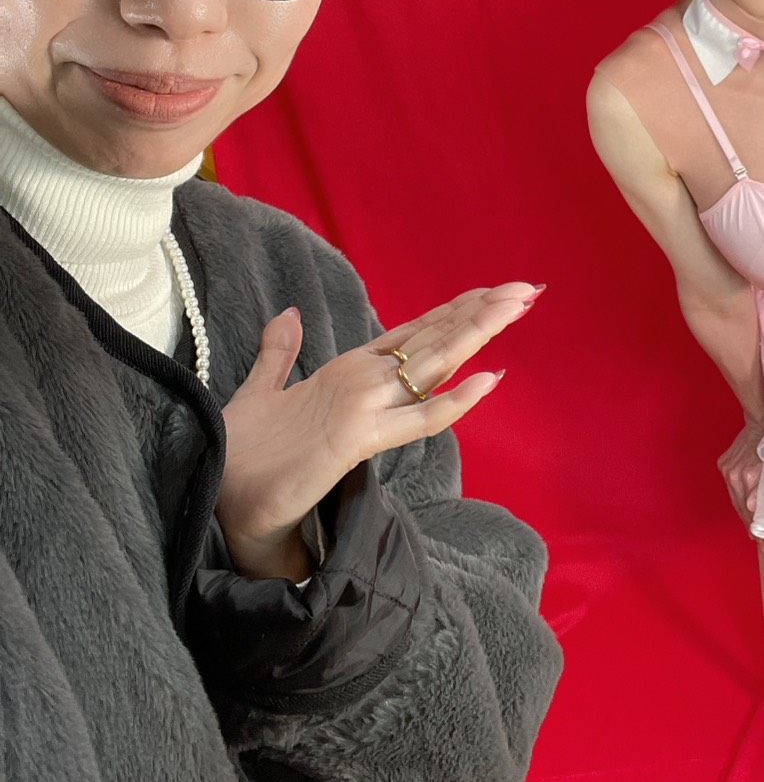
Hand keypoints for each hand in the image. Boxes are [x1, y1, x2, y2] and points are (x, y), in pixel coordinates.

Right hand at [217, 282, 541, 578]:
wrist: (217, 493)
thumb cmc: (243, 449)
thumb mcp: (264, 391)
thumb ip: (280, 351)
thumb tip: (287, 314)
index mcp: (346, 368)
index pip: (413, 332)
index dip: (456, 311)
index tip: (496, 293)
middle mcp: (359, 376)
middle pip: (433, 337)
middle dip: (483, 312)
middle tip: (528, 288)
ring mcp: (361, 402)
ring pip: (433, 363)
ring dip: (479, 332)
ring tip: (519, 305)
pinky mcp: (357, 437)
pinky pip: (418, 420)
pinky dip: (456, 401)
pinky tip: (490, 380)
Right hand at [718, 420, 763, 530]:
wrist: (762, 421)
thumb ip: (762, 488)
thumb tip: (751, 507)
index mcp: (744, 475)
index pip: (748, 510)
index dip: (756, 528)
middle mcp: (732, 474)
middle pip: (739, 507)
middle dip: (751, 526)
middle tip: (762, 543)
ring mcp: (726, 469)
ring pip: (734, 498)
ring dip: (744, 514)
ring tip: (754, 529)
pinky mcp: (724, 464)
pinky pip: (731, 487)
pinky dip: (739, 498)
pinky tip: (746, 507)